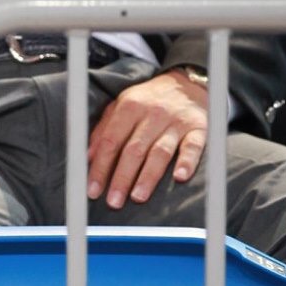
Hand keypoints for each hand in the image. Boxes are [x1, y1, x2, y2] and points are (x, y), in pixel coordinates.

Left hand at [86, 69, 208, 208]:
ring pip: (160, 152)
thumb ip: (103, 130)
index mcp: (129, 106)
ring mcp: (176, 121)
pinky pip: (193, 146)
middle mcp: (152, 113)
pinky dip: (187, 162)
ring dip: (148, 176)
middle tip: (113, 202)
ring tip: (138, 197)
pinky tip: (180, 177)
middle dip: (122, 178)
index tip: (93, 190)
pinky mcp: (198, 128)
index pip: (111, 141)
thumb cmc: (148, 101)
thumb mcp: (121, 106)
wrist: (186, 83)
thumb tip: (87, 159)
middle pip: (134, 149)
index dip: (100, 167)